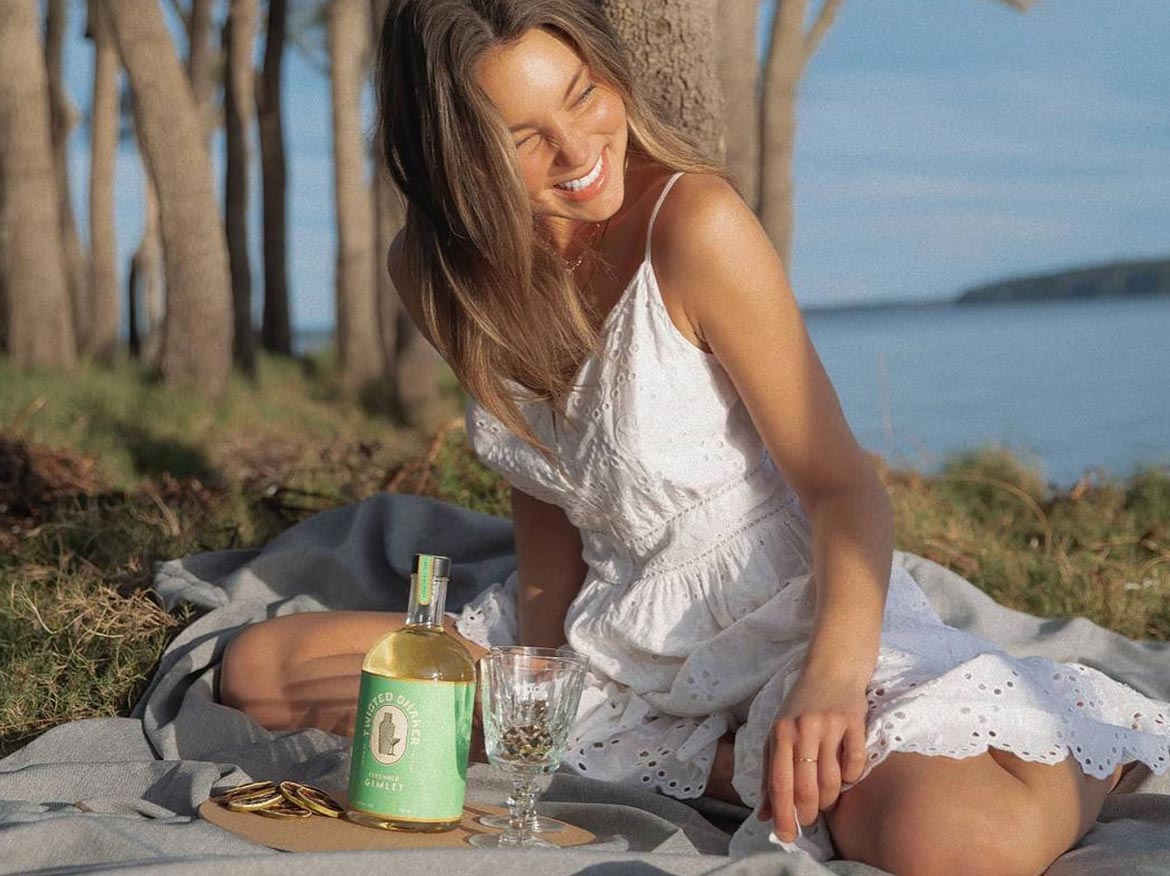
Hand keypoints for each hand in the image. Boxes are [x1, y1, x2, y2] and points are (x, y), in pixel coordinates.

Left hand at [757, 671, 868, 842]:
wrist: (832, 668)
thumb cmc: (800, 707)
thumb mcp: (777, 735)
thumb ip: (770, 773)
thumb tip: (763, 814)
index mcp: (780, 734)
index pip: (779, 784)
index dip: (783, 814)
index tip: (786, 836)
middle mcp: (802, 729)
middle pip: (806, 787)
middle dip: (808, 812)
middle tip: (810, 819)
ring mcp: (830, 726)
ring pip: (832, 781)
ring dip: (830, 798)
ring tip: (827, 798)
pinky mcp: (855, 722)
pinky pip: (855, 764)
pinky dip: (851, 777)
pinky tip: (846, 774)